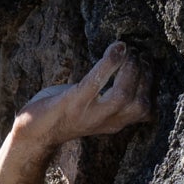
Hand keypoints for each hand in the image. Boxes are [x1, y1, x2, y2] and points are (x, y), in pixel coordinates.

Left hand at [17, 42, 153, 149]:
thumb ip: (108, 95)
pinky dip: (109, 63)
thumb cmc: (60, 115)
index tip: (148, 63)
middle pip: (139, 104)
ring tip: (127, 51)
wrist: (32, 135)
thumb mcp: (92, 108)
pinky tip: (116, 48)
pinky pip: (96, 82)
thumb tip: (125, 66)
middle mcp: (106, 122)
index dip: (151, 86)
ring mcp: (89, 114)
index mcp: (114, 123)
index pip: (145, 111)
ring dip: (129, 70)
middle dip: (144, 75)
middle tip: (139, 54)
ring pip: (122, 95)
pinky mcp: (73, 103)